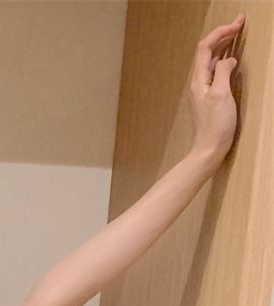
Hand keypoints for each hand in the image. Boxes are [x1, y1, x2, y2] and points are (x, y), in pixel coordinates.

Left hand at [188, 14, 243, 163]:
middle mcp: (198, 83)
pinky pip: (215, 72)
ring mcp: (203, 91)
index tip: (236, 24)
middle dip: (222, 35)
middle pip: (207, 52)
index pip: (205, 47)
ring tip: (235, 36)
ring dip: (223, 46)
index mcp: (199, 80)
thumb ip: (223, 72)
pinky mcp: (210, 98)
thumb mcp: (221, 94)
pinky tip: (231, 61)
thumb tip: (228, 60)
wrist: (209, 150)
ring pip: (211, 61)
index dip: (220, 32)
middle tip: (239, 24)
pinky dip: (223, 60)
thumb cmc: (215, 125)